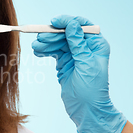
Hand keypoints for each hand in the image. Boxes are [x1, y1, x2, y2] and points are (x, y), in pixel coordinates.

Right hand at [31, 15, 126, 132]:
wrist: (87, 110)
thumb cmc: (92, 90)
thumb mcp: (86, 64)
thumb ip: (78, 44)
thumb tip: (72, 24)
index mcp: (96, 45)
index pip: (81, 26)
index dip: (68, 22)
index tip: (54, 22)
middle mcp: (86, 48)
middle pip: (66, 33)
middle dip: (52, 35)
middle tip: (39, 39)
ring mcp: (74, 55)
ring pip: (58, 42)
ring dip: (46, 43)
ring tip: (36, 47)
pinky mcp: (65, 62)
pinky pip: (53, 51)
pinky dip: (45, 50)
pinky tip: (38, 52)